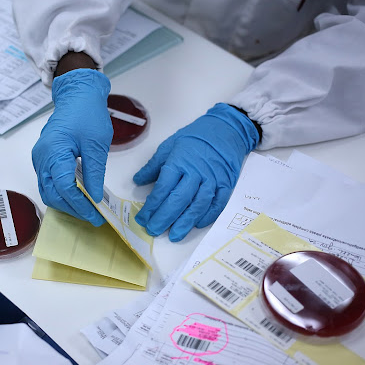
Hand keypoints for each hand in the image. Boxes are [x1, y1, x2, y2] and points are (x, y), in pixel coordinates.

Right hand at [32, 68, 112, 226]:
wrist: (77, 95)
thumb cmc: (87, 114)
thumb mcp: (96, 144)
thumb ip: (94, 173)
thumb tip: (95, 197)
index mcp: (54, 152)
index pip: (64, 188)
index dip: (80, 205)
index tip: (96, 215)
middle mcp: (42, 158)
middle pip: (52, 194)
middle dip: (72, 208)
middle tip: (93, 216)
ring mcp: (40, 159)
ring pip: (48, 191)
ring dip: (66, 203)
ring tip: (87, 209)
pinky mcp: (44, 160)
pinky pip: (49, 183)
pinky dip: (62, 193)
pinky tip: (79, 197)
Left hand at [133, 104, 258, 240]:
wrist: (227, 129)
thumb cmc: (195, 137)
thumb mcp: (170, 145)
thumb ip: (153, 166)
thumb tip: (137, 181)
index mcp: (179, 162)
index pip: (163, 188)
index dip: (152, 206)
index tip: (142, 218)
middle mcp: (196, 173)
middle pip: (179, 200)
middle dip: (165, 218)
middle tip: (154, 231)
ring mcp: (213, 179)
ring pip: (198, 204)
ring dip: (185, 222)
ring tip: (174, 235)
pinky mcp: (226, 184)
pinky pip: (218, 203)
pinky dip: (208, 215)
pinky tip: (197, 224)